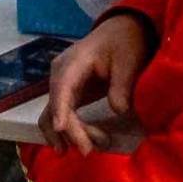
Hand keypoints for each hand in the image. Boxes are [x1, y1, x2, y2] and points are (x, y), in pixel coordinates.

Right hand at [41, 7, 151, 151]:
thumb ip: (122, 86)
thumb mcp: (128, 61)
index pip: (62, 88)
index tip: (61, 129)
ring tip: (93, 147)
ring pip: (54, 115)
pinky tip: (84, 143)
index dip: (60, 109)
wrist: (122, 31)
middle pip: (56, 107)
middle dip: (71, 131)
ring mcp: (62, 84)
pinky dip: (71, 130)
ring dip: (70, 134)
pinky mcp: (69, 93)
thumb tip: (118, 111)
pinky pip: (63, 115)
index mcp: (73, 62)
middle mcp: (60, 74)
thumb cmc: (124, 42)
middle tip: (91, 150)